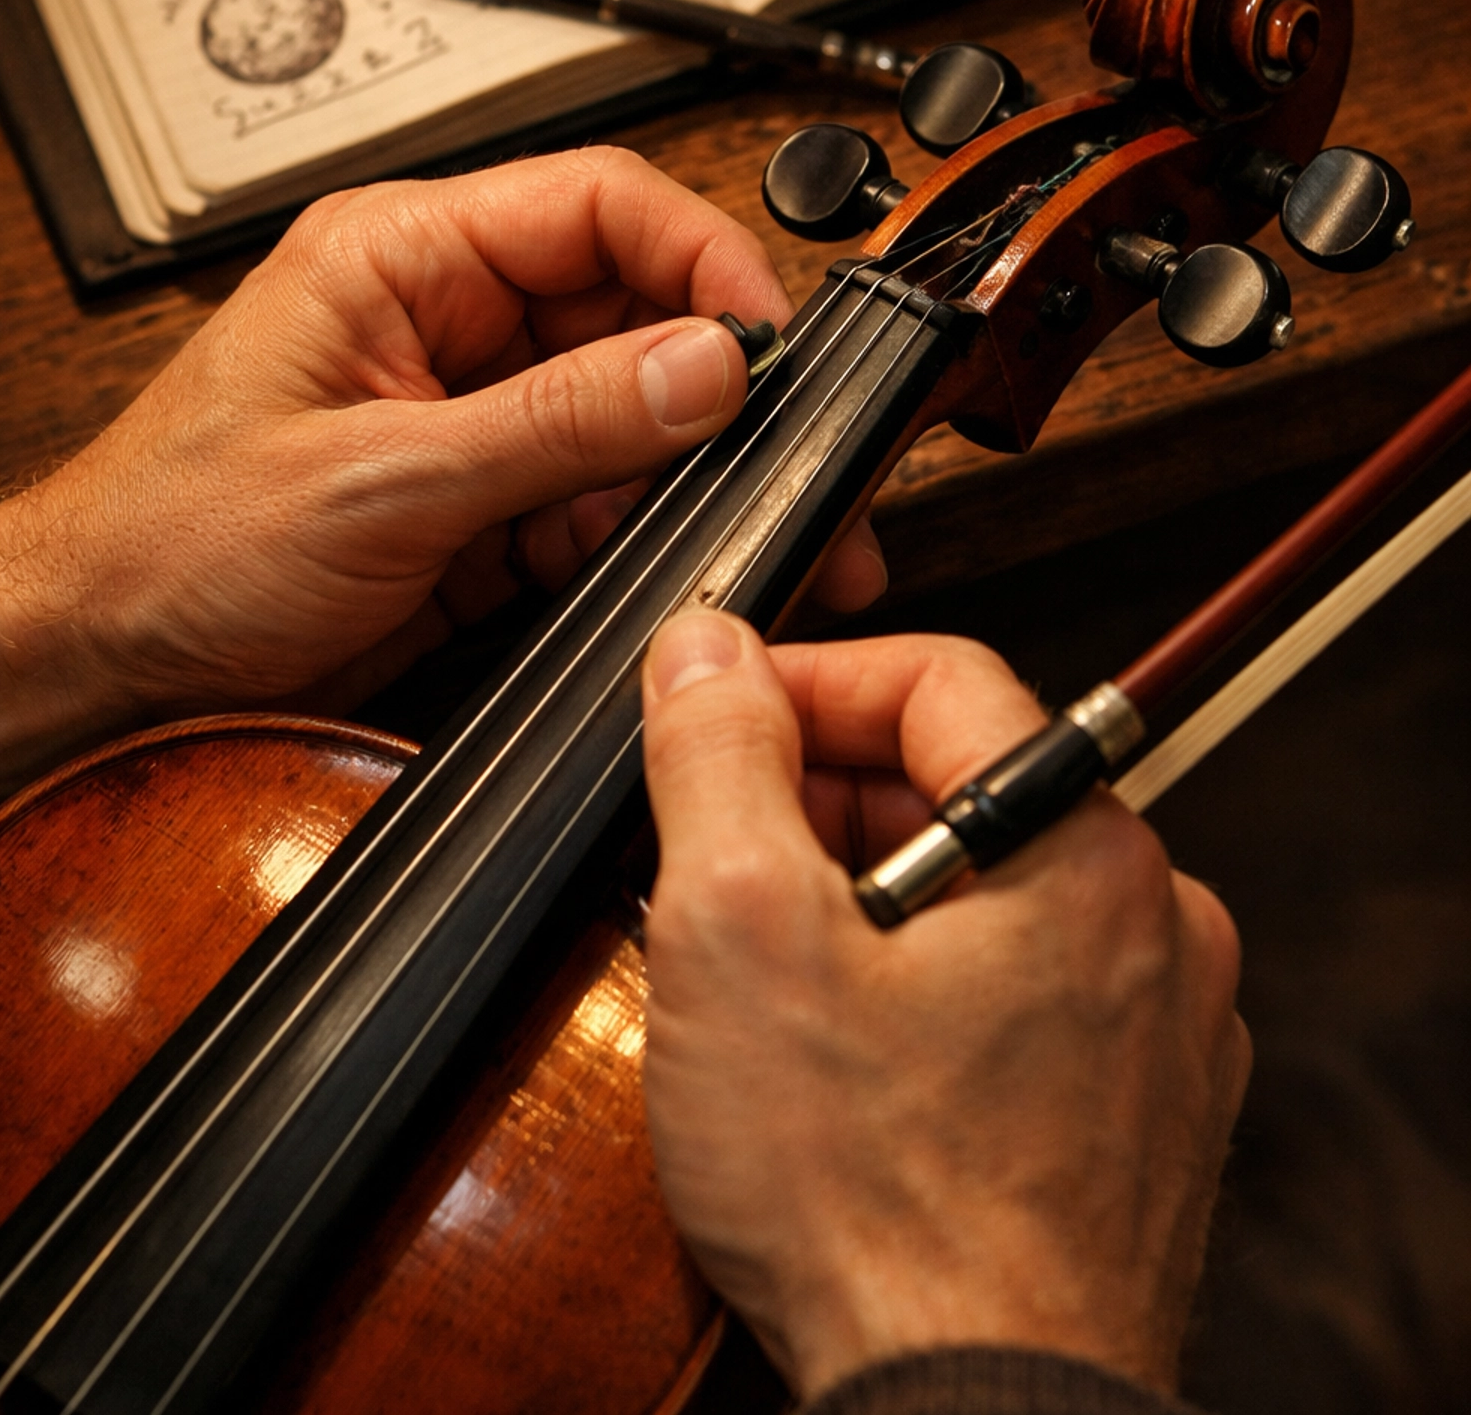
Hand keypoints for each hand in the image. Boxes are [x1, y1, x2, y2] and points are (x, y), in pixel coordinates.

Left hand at [0, 151, 882, 836]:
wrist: (98, 663)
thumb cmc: (170, 541)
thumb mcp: (382, 478)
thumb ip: (558, 421)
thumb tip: (704, 365)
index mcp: (403, 256)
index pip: (598, 205)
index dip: (700, 256)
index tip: (768, 337)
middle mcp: (443, 318)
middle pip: (630, 310)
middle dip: (709, 383)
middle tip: (779, 451)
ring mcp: (465, 411)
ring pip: (625, 413)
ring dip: (678, 472)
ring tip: (728, 523)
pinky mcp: (476, 499)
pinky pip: (590, 497)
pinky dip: (628, 536)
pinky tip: (648, 568)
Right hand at [641, 611, 1249, 1401]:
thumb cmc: (877, 1212)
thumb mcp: (738, 931)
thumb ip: (719, 754)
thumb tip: (706, 649)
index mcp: (1087, 853)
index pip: (938, 677)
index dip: (805, 681)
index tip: (720, 715)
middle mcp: (1153, 931)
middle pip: (964, 790)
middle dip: (822, 808)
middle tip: (720, 869)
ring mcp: (1154, 1037)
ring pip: (987, 901)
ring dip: (868, 910)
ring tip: (770, 986)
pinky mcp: (1131, 1127)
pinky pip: (1019, 1003)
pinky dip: (927, 1002)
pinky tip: (847, 1072)